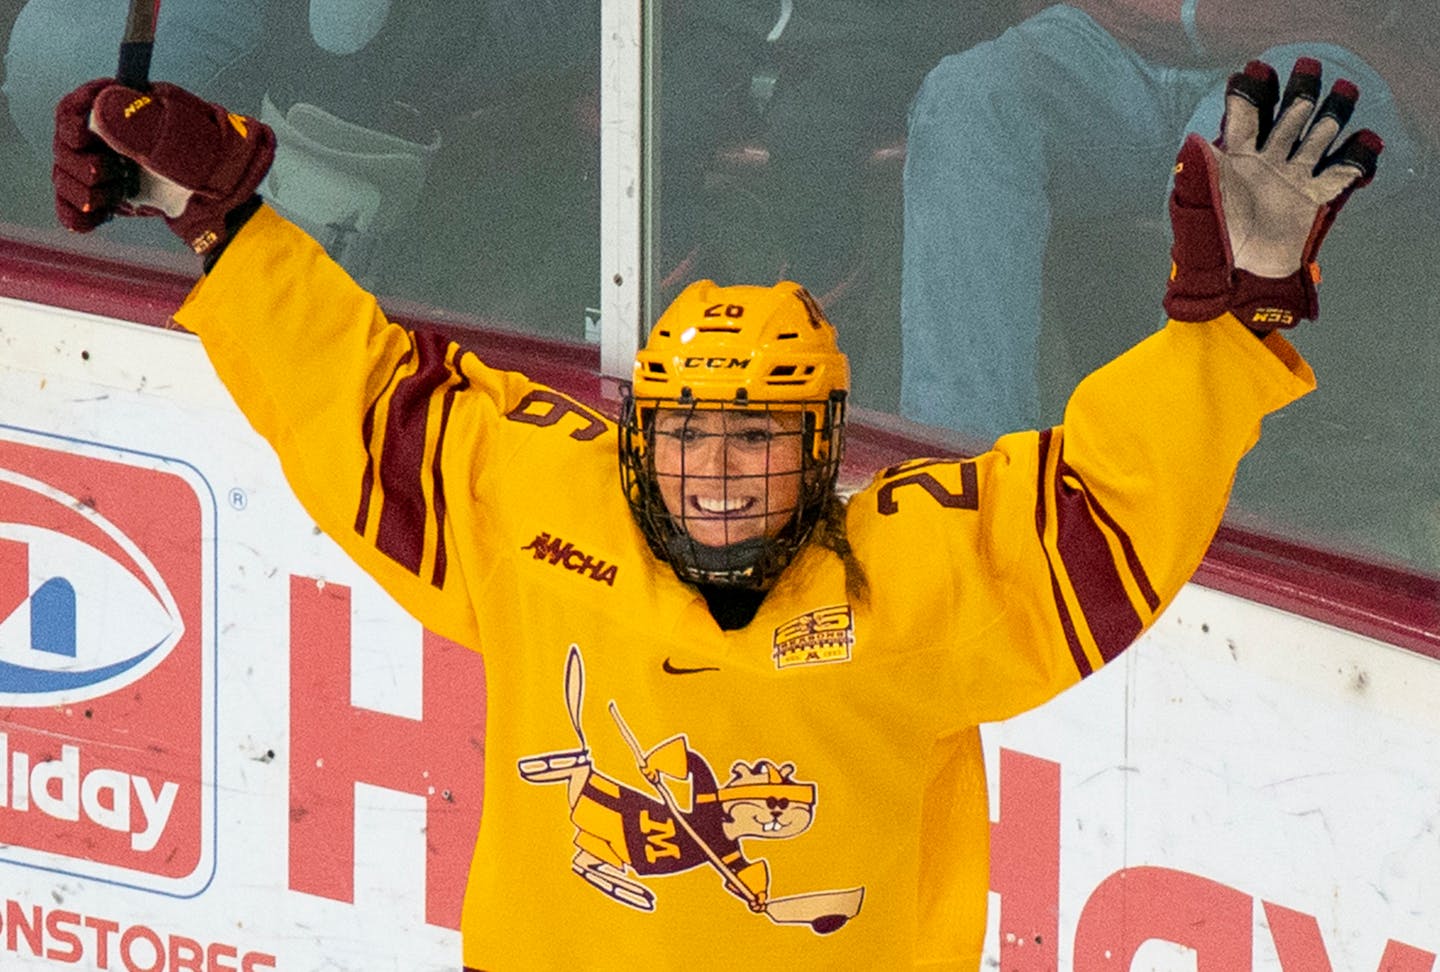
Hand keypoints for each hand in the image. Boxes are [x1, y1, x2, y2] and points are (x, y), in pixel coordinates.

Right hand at [53, 79, 274, 255]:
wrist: (232, 205)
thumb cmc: (219, 165)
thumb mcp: (189, 143)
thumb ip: (146, 127)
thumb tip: (103, 106)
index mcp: (129, 110)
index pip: (77, 107)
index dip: (72, 123)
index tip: (84, 138)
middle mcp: (114, 136)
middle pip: (65, 145)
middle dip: (80, 166)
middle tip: (112, 178)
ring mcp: (113, 166)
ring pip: (67, 175)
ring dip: (81, 191)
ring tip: (116, 196)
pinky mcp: (115, 195)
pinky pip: (77, 203)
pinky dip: (76, 214)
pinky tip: (90, 221)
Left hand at [1164, 58, 1382, 331]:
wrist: (1236, 279)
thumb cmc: (1208, 244)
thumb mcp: (1196, 206)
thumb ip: (1197, 173)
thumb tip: (1193, 140)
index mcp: (1234, 162)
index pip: (1244, 120)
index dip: (1251, 96)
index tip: (1256, 72)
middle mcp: (1265, 165)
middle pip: (1286, 122)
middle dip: (1298, 97)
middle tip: (1309, 70)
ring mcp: (1290, 181)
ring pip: (1315, 140)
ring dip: (1329, 118)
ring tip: (1343, 93)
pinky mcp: (1311, 201)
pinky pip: (1339, 176)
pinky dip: (1354, 160)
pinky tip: (1365, 141)